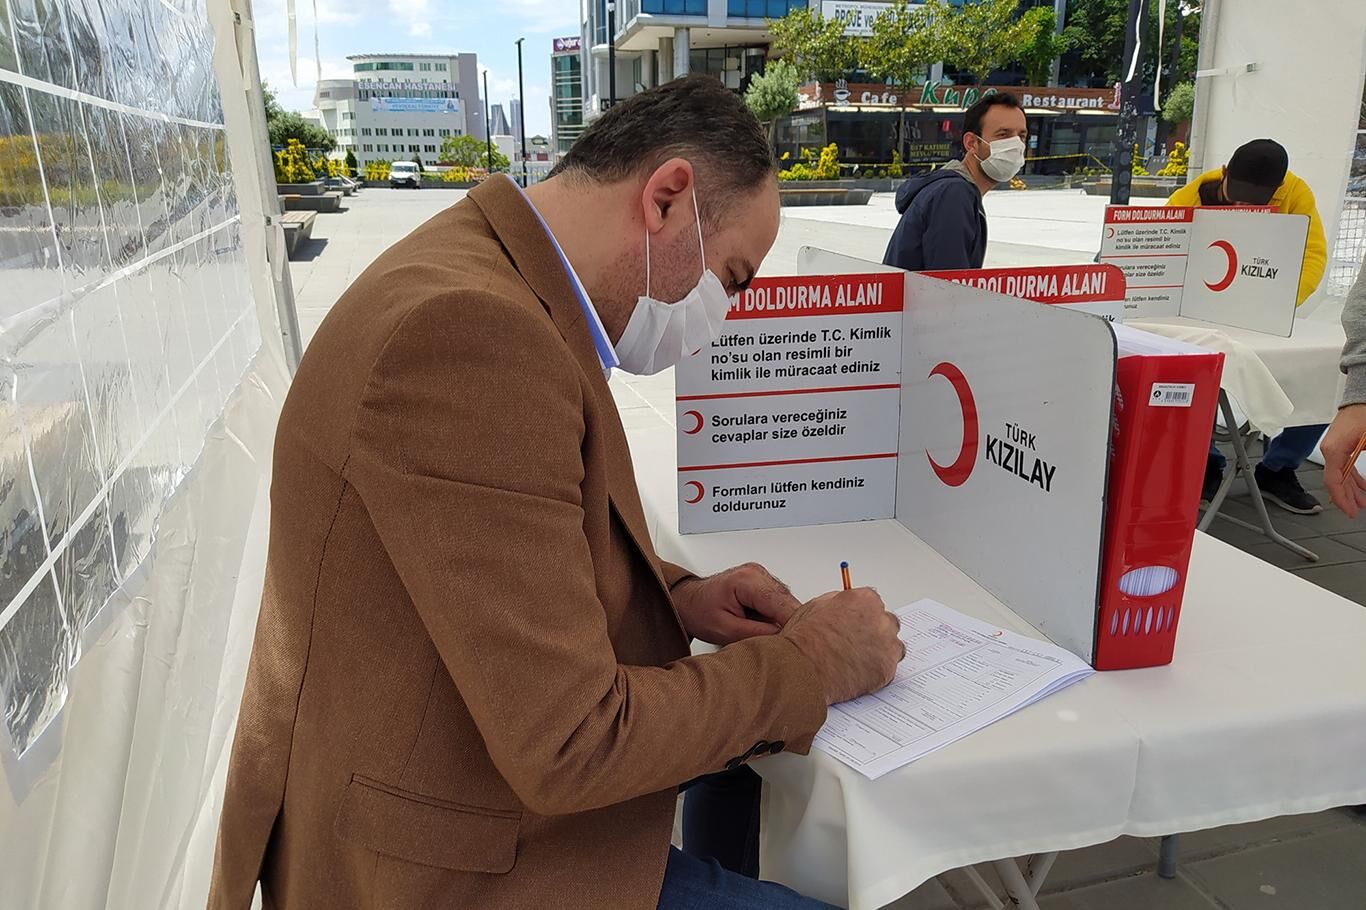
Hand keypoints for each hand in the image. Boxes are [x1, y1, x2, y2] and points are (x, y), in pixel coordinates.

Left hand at [670, 563, 801, 645]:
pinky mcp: (765, 584)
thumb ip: (756, 633)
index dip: (793, 626)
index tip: (799, 646)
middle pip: (789, 603)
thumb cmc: (699, 611)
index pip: (782, 605)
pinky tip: (766, 629)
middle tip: (788, 649)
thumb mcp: (725, 629)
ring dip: (784, 622)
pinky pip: (781, 603)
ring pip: (788, 604)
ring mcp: (763, 577)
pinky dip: (778, 618)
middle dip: (791, 626)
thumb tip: (783, 638)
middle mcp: (758, 573)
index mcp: (747, 580)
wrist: (689, 601)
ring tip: (771, 638)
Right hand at [780, 588, 904, 704]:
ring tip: (858, 660)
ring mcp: (886, 645)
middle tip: (856, 643)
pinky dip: (878, 671)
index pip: (873, 602)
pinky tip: (860, 673)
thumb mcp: (814, 607)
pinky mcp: (887, 669)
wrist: (803, 669)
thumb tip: (841, 604)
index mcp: (864, 600)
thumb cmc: (804, 641)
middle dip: (874, 631)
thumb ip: (836, 602)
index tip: (857, 622)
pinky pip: (889, 668)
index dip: (862, 614)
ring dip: (880, 651)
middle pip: (887, 622)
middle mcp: (880, 619)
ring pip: (893, 646)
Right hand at [1321, 404, 1365, 517]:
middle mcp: (1330, 449)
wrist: (1363, 395)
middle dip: (1347, 497)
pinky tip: (1361, 485)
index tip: (1350, 510)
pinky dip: (1351, 477)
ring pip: (1339, 474)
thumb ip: (1362, 466)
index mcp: (1334, 450)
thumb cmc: (1364, 413)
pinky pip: (1343, 465)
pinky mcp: (1340, 444)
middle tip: (1356, 510)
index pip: (1333, 481)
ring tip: (1361, 501)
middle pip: (1335, 480)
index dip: (1341, 499)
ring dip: (1350, 489)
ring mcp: (1334, 446)